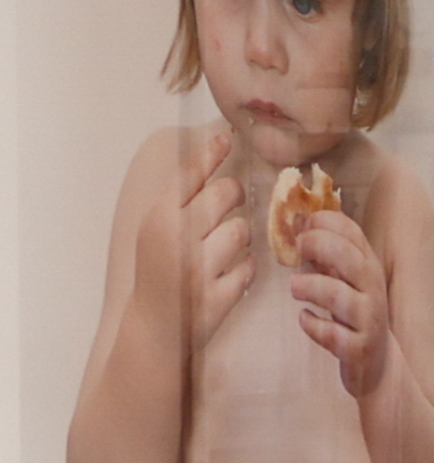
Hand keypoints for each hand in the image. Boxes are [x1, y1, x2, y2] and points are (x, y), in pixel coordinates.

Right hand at [177, 140, 260, 351]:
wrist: (154, 326)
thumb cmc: (160, 271)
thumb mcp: (158, 231)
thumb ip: (181, 202)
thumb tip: (211, 162)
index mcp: (157, 220)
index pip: (188, 178)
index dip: (209, 155)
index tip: (227, 136)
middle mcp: (175, 240)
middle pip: (224, 195)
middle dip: (233, 196)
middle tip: (227, 203)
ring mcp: (197, 270)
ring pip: (241, 231)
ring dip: (239, 238)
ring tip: (220, 250)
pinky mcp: (217, 297)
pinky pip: (249, 267)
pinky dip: (243, 269)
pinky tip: (227, 276)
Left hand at [280, 183, 389, 400]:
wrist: (377, 366)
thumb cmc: (353, 317)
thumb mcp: (345, 280)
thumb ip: (326, 253)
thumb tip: (297, 218)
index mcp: (367, 268)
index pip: (353, 233)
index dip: (325, 222)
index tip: (301, 224)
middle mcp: (372, 290)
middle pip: (350, 258)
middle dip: (319, 246)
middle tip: (296, 248)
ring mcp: (367, 320)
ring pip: (339, 296)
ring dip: (311, 286)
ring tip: (294, 287)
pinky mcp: (358, 348)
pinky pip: (332, 334)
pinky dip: (313, 324)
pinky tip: (305, 318)